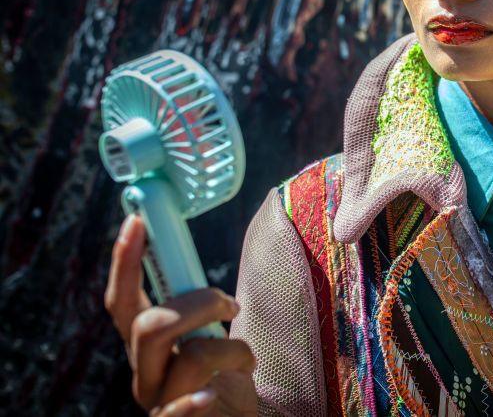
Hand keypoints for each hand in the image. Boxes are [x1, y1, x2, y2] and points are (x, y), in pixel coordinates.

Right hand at [105, 214, 258, 414]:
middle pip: (148, 325)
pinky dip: (196, 399)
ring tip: (244, 360)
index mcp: (147, 345)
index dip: (124, 260)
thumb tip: (191, 263)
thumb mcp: (210, 337)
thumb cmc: (224, 378)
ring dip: (231, 349)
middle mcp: (144, 372)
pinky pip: (179, 409)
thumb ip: (197, 309)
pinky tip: (210, 395)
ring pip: (189, 356)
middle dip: (198, 302)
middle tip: (231, 306)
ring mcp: (157, 401)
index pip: (123, 300)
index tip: (137, 220)